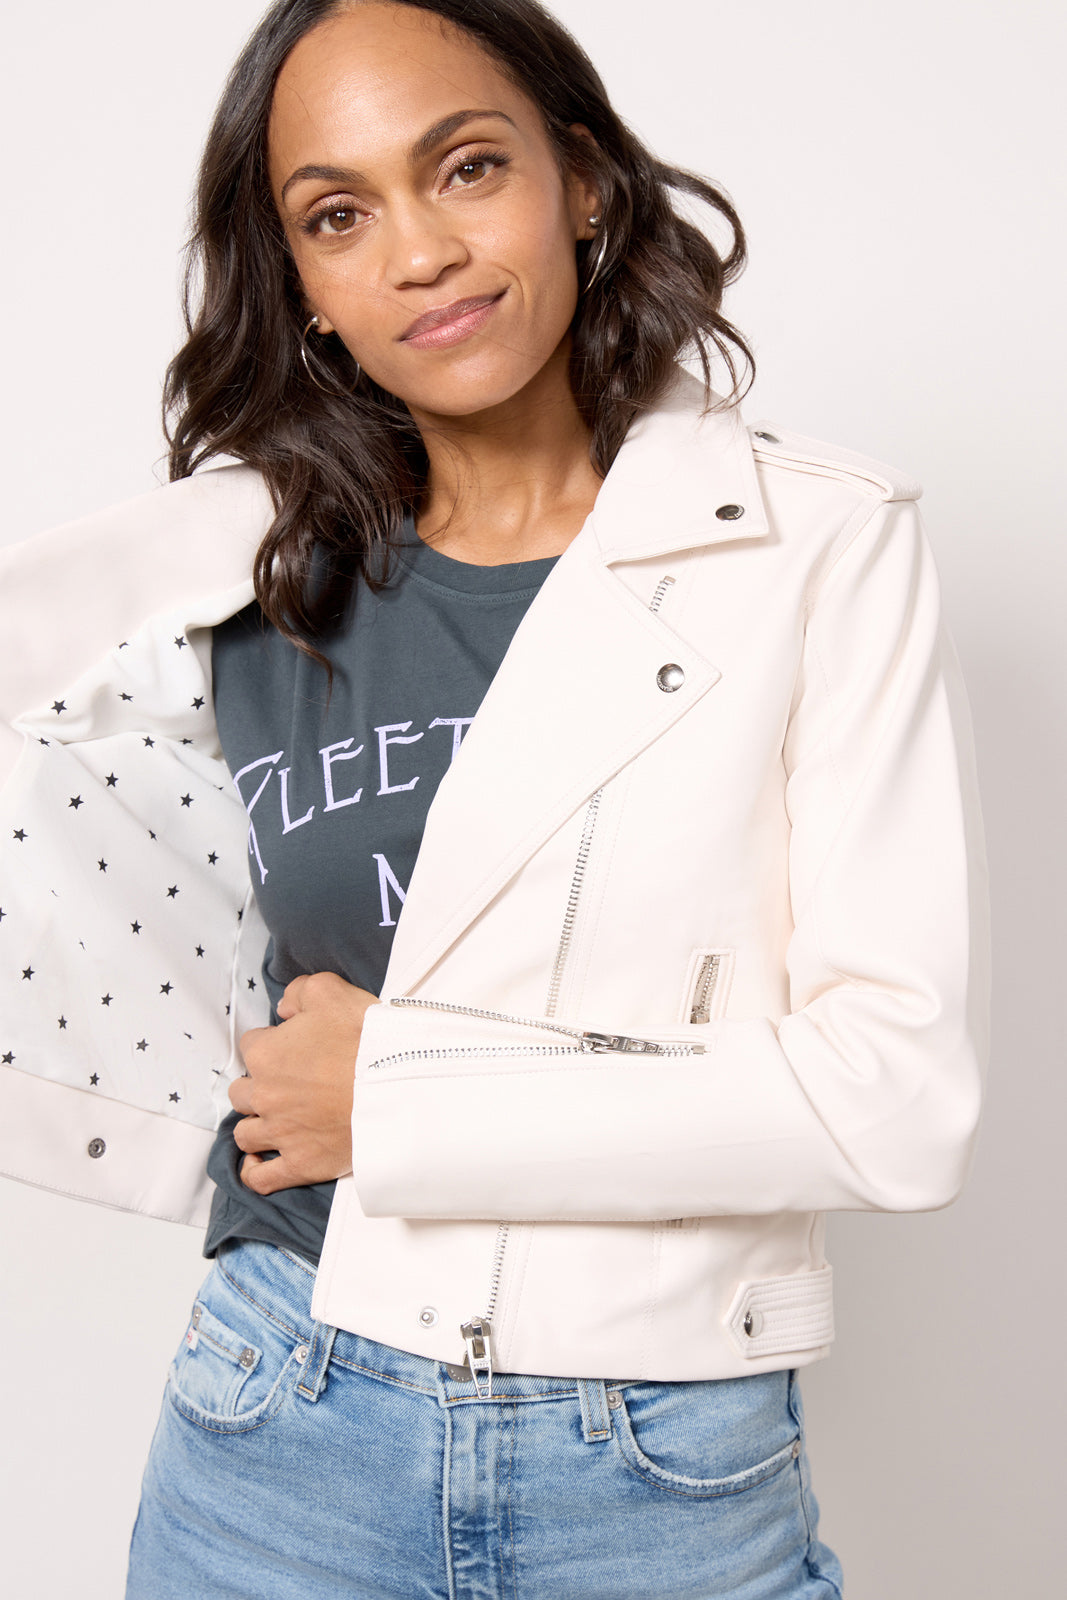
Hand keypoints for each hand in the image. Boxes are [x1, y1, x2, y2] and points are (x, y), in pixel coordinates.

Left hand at [230, 972, 378, 1195]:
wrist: (398, 1086)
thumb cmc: (367, 1039)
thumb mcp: (331, 992)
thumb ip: (299, 992)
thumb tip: (284, 1008)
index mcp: (267, 1053)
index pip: (251, 1045)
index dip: (272, 1043)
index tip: (293, 1047)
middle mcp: (264, 1094)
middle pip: (241, 1092)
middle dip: (259, 1085)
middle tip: (289, 1082)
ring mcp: (280, 1133)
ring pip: (245, 1134)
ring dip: (257, 1124)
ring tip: (277, 1119)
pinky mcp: (299, 1164)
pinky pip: (260, 1177)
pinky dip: (255, 1171)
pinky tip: (261, 1162)